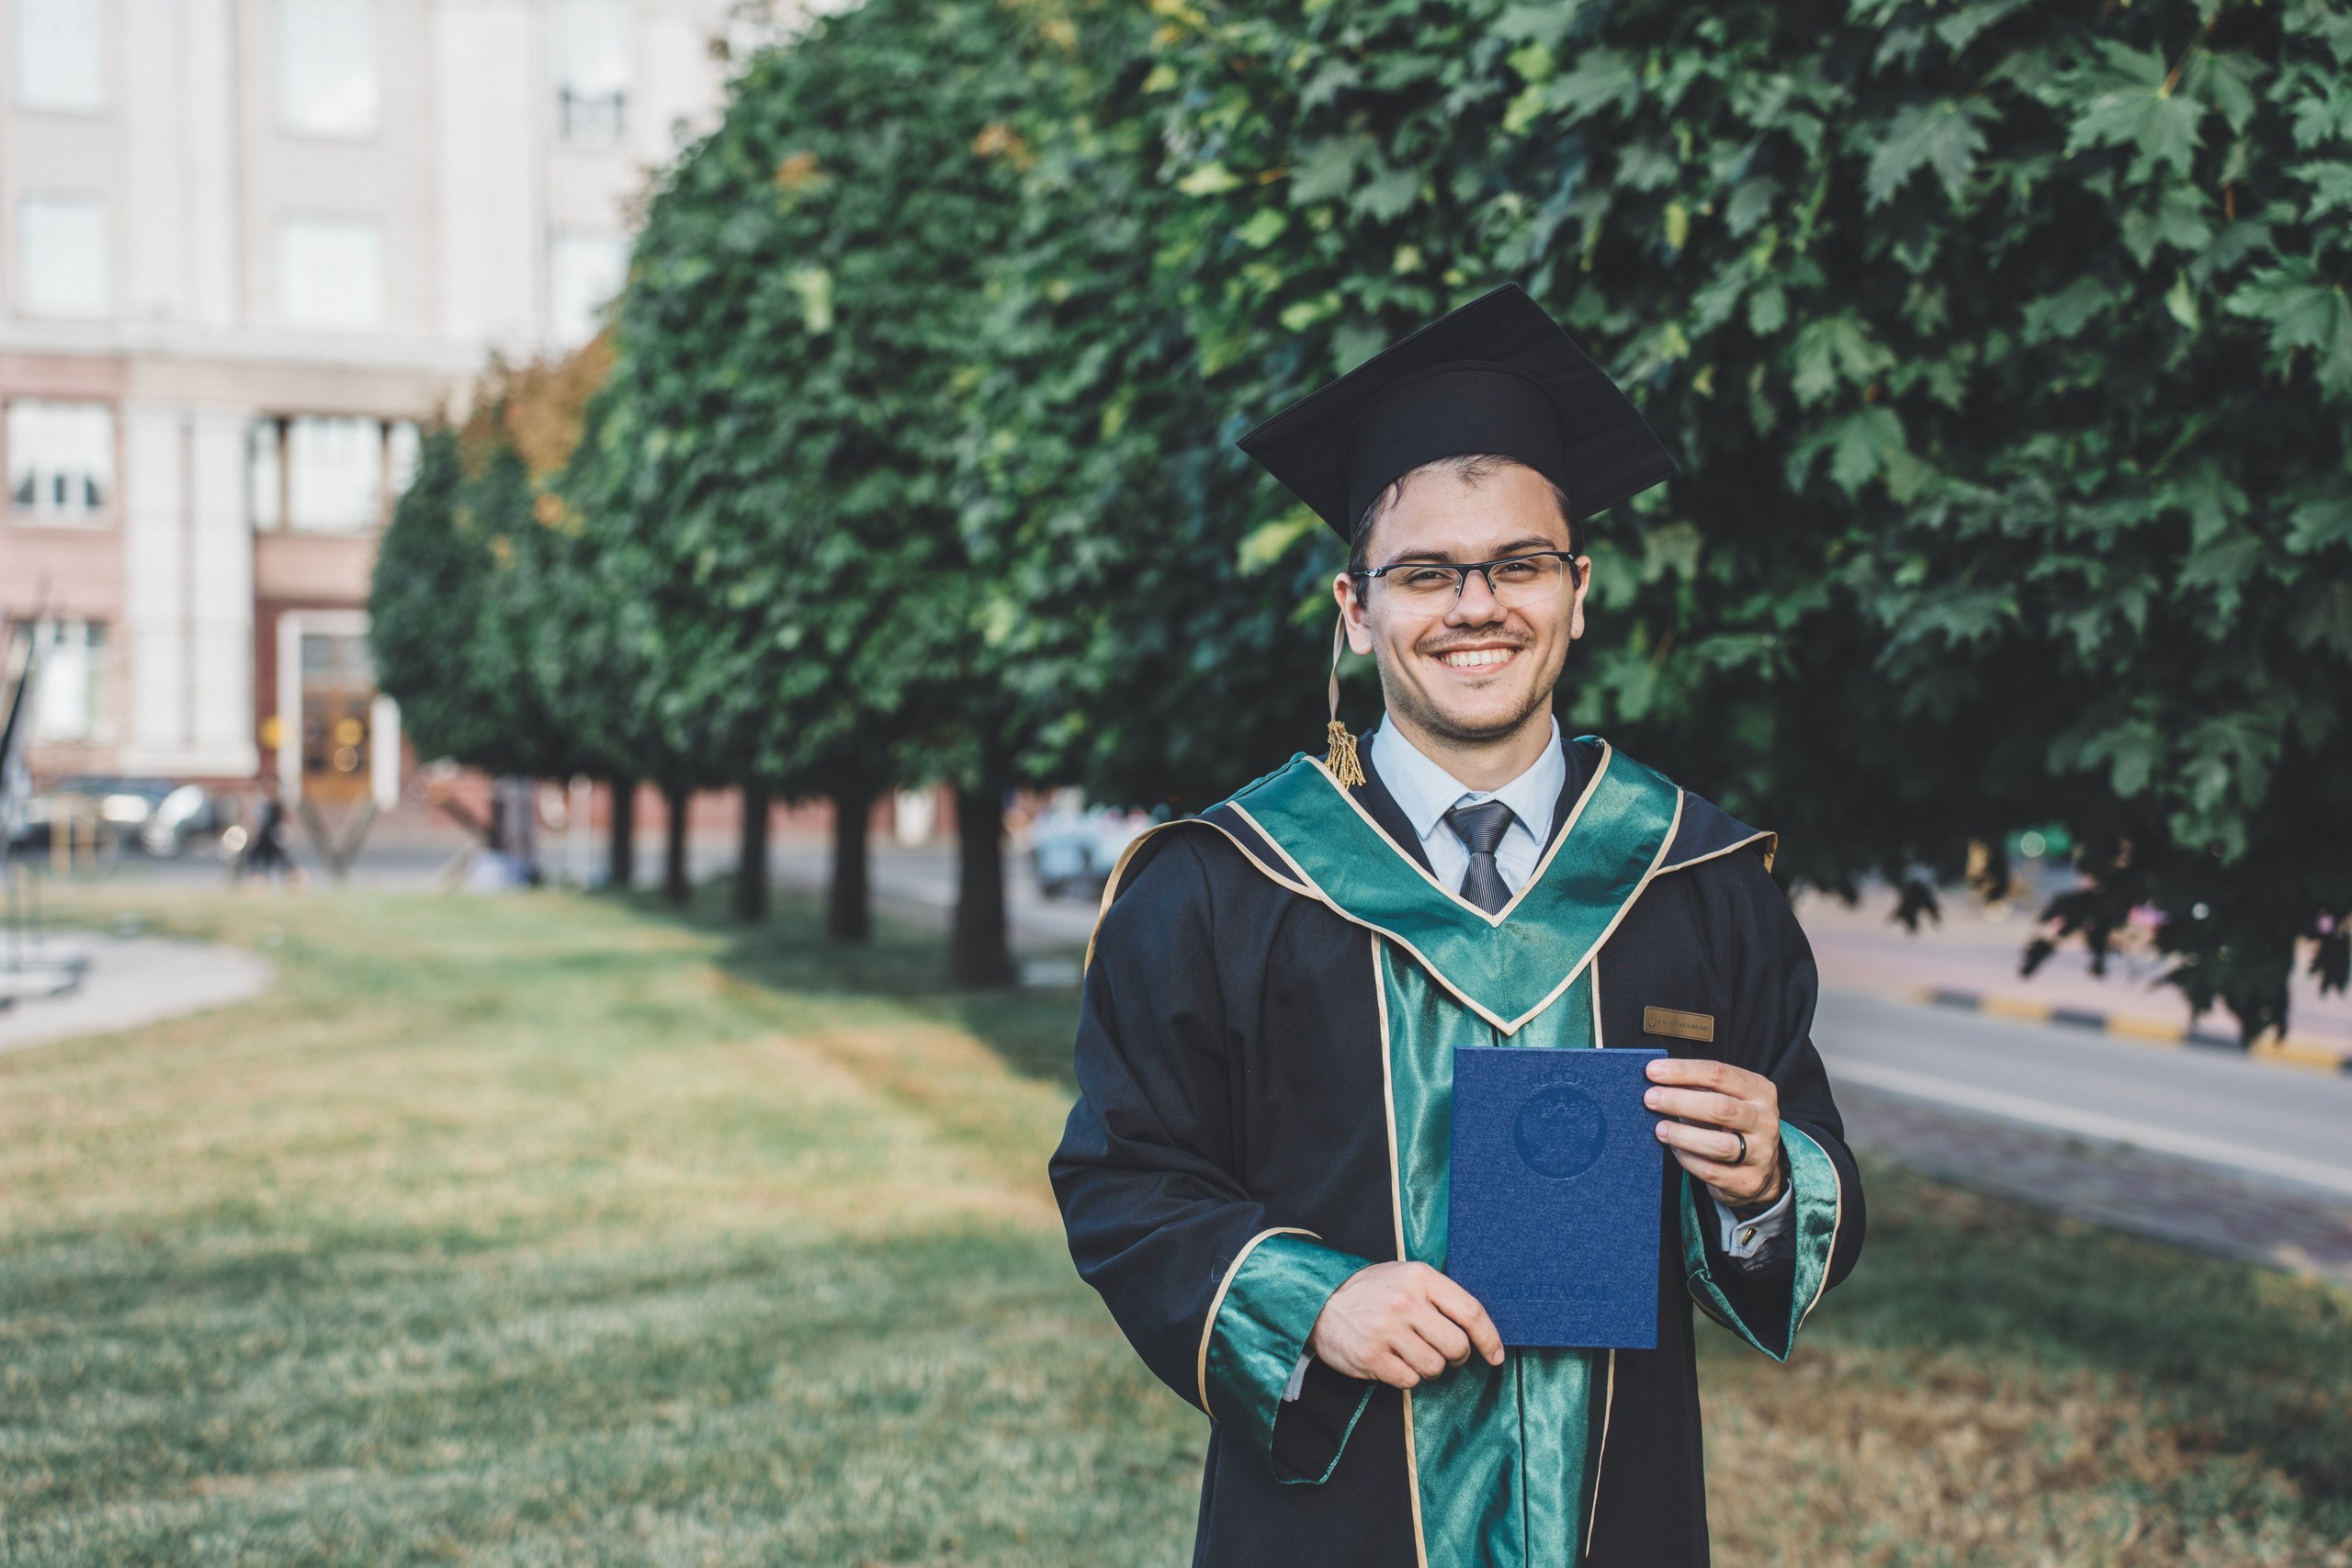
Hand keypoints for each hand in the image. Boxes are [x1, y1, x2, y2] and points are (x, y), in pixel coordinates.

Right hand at [1306, 1261, 1503, 1388]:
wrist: (1319, 1301)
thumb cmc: (1372, 1291)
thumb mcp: (1406, 1277)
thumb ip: (1438, 1296)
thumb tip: (1478, 1329)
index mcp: (1420, 1277)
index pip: (1470, 1311)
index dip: (1489, 1338)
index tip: (1495, 1355)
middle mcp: (1405, 1301)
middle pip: (1457, 1346)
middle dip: (1457, 1357)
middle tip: (1446, 1354)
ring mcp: (1387, 1329)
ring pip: (1434, 1366)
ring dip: (1429, 1367)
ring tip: (1412, 1354)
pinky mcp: (1371, 1355)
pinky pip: (1409, 1380)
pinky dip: (1407, 1376)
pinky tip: (1393, 1361)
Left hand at [1644, 1057, 1783, 1208]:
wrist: (1760, 1169)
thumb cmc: (1732, 1124)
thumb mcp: (1724, 1098)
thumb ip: (1697, 1086)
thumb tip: (1656, 1076)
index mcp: (1760, 1091)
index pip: (1719, 1074)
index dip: (1683, 1071)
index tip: (1653, 1071)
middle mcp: (1765, 1121)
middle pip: (1720, 1107)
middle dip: (1679, 1101)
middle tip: (1651, 1099)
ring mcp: (1761, 1153)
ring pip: (1718, 1144)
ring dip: (1682, 1135)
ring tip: (1660, 1129)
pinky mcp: (1749, 1181)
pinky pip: (1711, 1171)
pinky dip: (1687, 1159)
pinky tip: (1675, 1149)